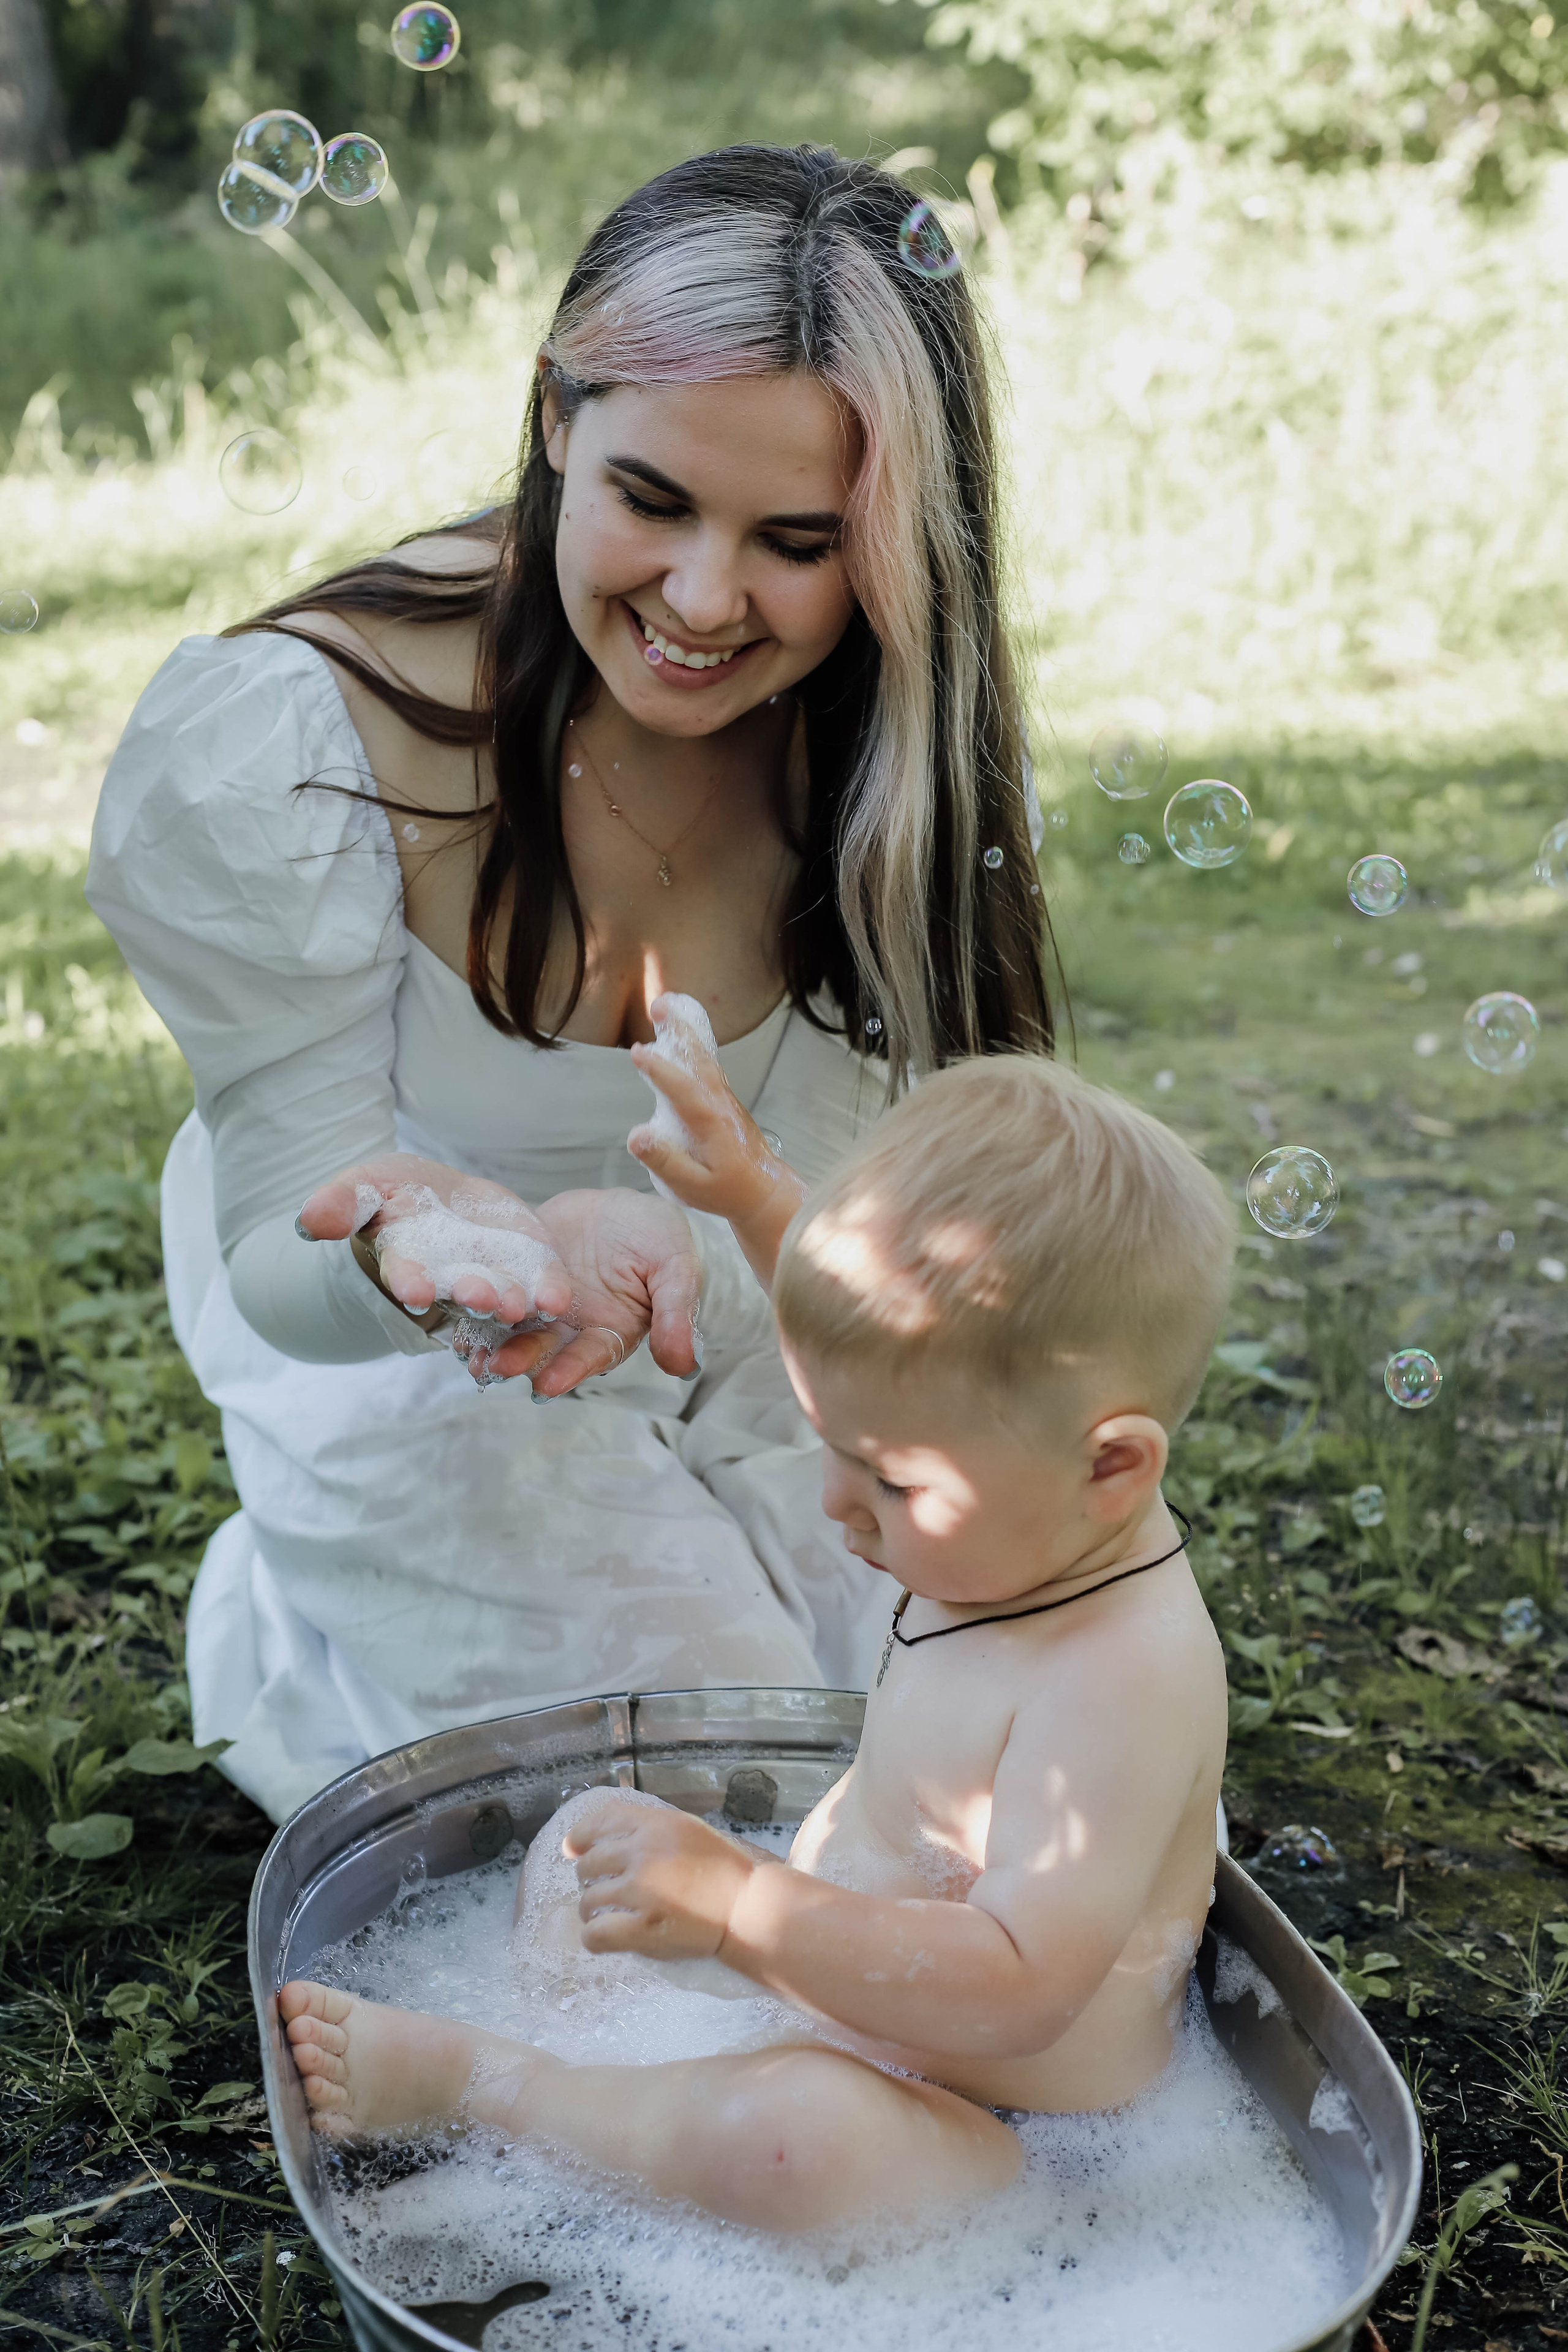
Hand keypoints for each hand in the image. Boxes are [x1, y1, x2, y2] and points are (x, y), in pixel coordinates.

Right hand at [296, 1152, 571, 1326]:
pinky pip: (541, 1287)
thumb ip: (343, 1203)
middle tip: (480, 1296)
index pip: (407, 1274)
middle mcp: (450, 1282)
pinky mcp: (529, 1271)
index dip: (409, 1281)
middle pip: (460, 1292)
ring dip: (512, 1304)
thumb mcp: (367, 1186)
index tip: (414, 1288)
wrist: (444, 1201)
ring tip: (520, 1305)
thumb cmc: (399, 1195)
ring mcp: (493, 1281)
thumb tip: (308, 1220)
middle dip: (470, 1294)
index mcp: (408, 1264)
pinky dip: (550, 1294)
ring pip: (503, 1299)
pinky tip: (560, 1300)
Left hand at [481, 1186, 703, 1392]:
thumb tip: (682, 1363)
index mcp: (611, 1330)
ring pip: (514, 1326)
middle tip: (495, 1366)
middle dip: (520, 1358)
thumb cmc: (658, 1236)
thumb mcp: (677, 1267)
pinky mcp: (517, 1273)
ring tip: (467, 1349)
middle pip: (545, 1348)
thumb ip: (676, 1312)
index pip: (591, 1356)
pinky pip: (496, 1288)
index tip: (547, 1383)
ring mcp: (541, 1302)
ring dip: (491, 1340)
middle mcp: (572, 1325)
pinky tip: (452, 1306)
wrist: (622, 1202)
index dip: (571, 1369)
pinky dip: (475, 1302)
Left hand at [565, 1800, 756, 1962]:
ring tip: (610, 1915)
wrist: (746, 1908)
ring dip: (593, 1910)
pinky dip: (594, 1938)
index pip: (600, 1821)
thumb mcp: (684, 1829)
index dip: (579, 1837)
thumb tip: (591, 1839)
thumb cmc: (720, 1869)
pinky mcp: (643, 1930)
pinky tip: (605, 1937)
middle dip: (590, 1878)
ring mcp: (641, 1892)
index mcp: (655, 1825)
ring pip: (588, 1901)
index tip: (573, 1850)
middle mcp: (643, 1853)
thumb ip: (644, 1827)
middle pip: (589, 1864)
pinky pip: (595, 1935)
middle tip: (607, 1889)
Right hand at [628, 995, 807, 1290]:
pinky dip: (693, 1046)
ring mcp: (725, 1100)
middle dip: (678, 1030)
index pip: (683, 1089)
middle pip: (699, 1060)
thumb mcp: (693, 1186)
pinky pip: (707, 1066)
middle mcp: (720, 1103)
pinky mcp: (724, 1102)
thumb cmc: (728, 1192)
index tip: (638, 1052)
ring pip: (705, 1058)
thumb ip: (666, 1161)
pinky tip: (680, 1036)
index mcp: (712, 1122)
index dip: (660, 1070)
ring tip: (664, 1008)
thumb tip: (637, 1136)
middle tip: (658, 1005)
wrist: (765, 1192)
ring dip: (685, 1032)